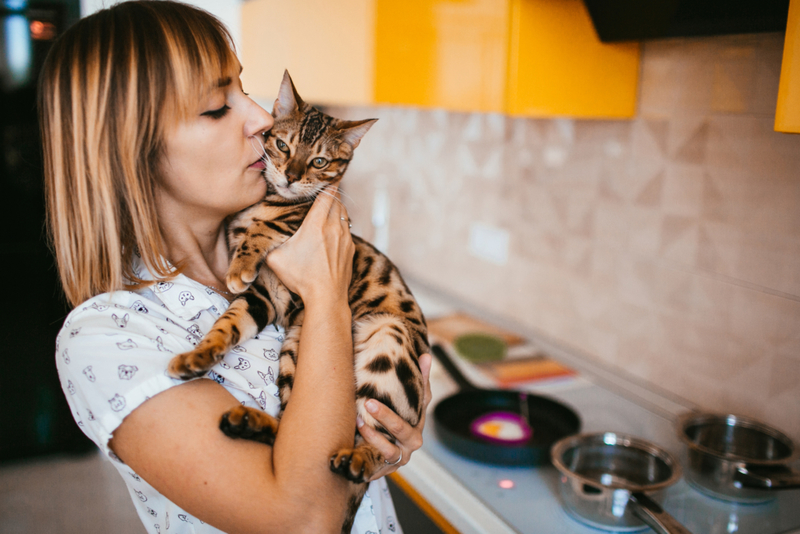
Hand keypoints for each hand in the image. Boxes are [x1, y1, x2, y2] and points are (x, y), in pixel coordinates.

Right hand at [265, 186, 353, 303]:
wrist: (327, 298)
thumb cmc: (302, 279)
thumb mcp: (276, 259)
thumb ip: (267, 243)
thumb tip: (255, 235)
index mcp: (317, 225)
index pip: (326, 195)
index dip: (325, 185)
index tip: (323, 178)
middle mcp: (334, 228)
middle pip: (338, 201)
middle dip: (331, 194)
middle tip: (324, 189)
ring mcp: (346, 239)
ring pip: (345, 214)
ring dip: (337, 208)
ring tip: (329, 206)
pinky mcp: (351, 250)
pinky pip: (348, 229)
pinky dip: (342, 223)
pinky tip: (334, 228)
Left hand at [356, 353, 432, 480]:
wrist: (387, 449)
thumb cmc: (399, 419)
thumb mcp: (410, 401)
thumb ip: (419, 380)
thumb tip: (427, 356)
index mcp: (418, 422)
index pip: (416, 409)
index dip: (400, 402)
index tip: (376, 396)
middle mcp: (411, 442)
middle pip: (401, 430)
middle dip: (385, 416)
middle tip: (367, 404)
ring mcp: (399, 458)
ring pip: (389, 450)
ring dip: (373, 436)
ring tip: (358, 423)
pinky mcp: (386, 470)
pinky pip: (377, 466)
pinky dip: (366, 458)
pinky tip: (354, 447)